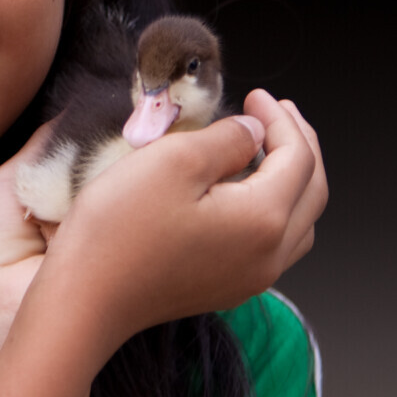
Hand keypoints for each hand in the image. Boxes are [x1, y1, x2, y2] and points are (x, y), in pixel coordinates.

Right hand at [33, 90, 324, 360]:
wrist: (84, 301)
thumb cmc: (120, 230)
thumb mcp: (174, 160)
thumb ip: (226, 139)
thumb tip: (252, 133)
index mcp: (264, 220)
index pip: (299, 158)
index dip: (281, 119)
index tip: (257, 96)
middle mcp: (269, 256)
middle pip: (312, 192)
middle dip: (299, 146)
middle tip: (276, 114)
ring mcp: (250, 279)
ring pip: (298, 222)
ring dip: (292, 180)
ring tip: (264, 148)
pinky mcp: (226, 288)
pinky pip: (273, 244)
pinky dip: (272, 208)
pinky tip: (241, 191)